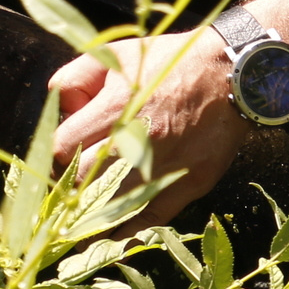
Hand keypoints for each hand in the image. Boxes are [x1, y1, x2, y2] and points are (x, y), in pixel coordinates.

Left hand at [49, 31, 247, 227]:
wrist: (229, 75)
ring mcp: (164, 170)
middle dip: (73, 183)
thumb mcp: (114, 55)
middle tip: (75, 180)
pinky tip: (112, 233)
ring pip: (112, 210)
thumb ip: (74, 80)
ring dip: (92, 214)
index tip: (66, 150)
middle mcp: (138, 145)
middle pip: (83, 183)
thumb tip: (60, 112)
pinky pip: (149, 220)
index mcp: (116, 110)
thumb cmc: (168, 62)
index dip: (59, 151)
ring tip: (79, 222)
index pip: (63, 149)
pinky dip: (127, 230)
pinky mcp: (187, 186)